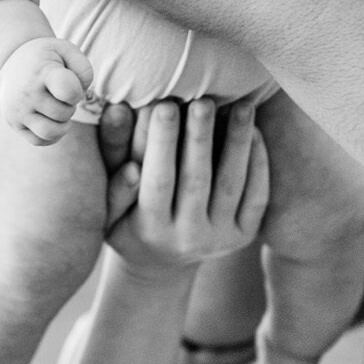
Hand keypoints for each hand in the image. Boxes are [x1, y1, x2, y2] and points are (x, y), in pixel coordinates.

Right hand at [0, 36, 94, 143]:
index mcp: (42, 72)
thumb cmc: (47, 58)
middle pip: (64, 114)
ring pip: (52, 132)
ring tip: (56, 108)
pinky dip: (51, 134)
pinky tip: (49, 118)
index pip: (69, 92)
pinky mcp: (14, 123)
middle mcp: (27, 93)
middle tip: (60, 93)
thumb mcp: (67, 51)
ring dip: (62, 123)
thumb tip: (81, 94)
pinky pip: (40, 141)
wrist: (12, 63)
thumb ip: (84, 69)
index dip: (77, 91)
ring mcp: (17, 110)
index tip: (68, 82)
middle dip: (70, 105)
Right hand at [104, 98, 269, 275]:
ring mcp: (218, 239)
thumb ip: (110, 155)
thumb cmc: (126, 218)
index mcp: (149, 229)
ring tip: (241, 106)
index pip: (156, 181)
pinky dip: (258, 163)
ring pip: (230, 185)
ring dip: (237, 142)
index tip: (162, 103)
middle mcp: (186, 238)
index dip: (160, 143)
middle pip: (196, 181)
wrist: (161, 264)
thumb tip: (119, 112)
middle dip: (200, 137)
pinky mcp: (244, 235)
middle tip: (203, 100)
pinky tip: (256, 131)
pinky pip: (256, 196)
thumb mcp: (106, 197)